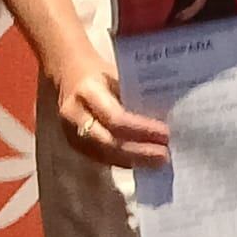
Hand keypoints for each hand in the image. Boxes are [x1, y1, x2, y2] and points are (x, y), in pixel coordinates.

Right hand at [53, 48, 168, 169]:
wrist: (67, 74)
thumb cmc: (101, 73)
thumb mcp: (118, 75)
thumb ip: (136, 95)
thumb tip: (169, 115)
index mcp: (88, 92)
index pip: (115, 118)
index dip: (141, 129)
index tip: (166, 134)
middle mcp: (75, 115)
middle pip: (107, 142)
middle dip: (138, 152)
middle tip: (164, 156)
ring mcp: (70, 133)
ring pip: (103, 155)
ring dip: (132, 161)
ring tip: (158, 163)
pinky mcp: (73, 144)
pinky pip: (99, 158)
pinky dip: (123, 162)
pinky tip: (142, 162)